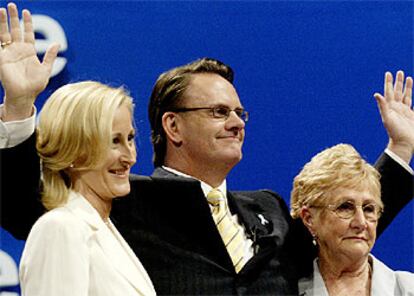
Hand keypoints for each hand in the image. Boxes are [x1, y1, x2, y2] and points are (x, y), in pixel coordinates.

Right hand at [0, 2, 58, 120]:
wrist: (25, 95)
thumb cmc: (36, 85)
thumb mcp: (46, 69)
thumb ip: (50, 56)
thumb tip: (57, 44)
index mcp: (29, 51)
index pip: (28, 33)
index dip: (27, 23)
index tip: (26, 11)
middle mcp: (18, 50)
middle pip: (15, 30)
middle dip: (13, 18)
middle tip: (11, 5)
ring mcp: (9, 53)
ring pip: (4, 34)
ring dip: (3, 22)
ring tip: (2, 9)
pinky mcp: (2, 58)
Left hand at [374, 71, 413, 163]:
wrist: (404, 144)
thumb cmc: (395, 132)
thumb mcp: (387, 118)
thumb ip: (382, 106)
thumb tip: (376, 94)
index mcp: (390, 107)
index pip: (389, 92)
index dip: (388, 83)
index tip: (388, 73)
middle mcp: (396, 108)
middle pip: (397, 91)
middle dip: (398, 82)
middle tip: (399, 72)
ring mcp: (404, 111)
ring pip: (405, 95)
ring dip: (406, 86)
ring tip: (407, 77)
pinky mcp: (411, 115)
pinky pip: (412, 102)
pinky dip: (412, 95)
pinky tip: (412, 91)